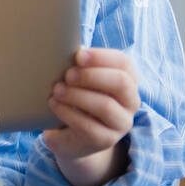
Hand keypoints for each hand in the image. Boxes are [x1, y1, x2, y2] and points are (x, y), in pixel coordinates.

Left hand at [42, 47, 138, 162]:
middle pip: (121, 83)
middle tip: (67, 75)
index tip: (77, 55)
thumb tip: (62, 45)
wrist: (71, 134)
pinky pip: (89, 126)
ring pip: (105, 106)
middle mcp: (130, 102)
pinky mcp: (105, 140)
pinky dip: (67, 112)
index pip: (123, 63)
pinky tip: (54, 104)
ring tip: (56, 90)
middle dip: (90, 76)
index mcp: (126, 79)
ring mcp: (121, 123)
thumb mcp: (78, 78)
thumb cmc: (75, 95)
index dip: (101, 57)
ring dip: (76, 95)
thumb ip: (78, 64)